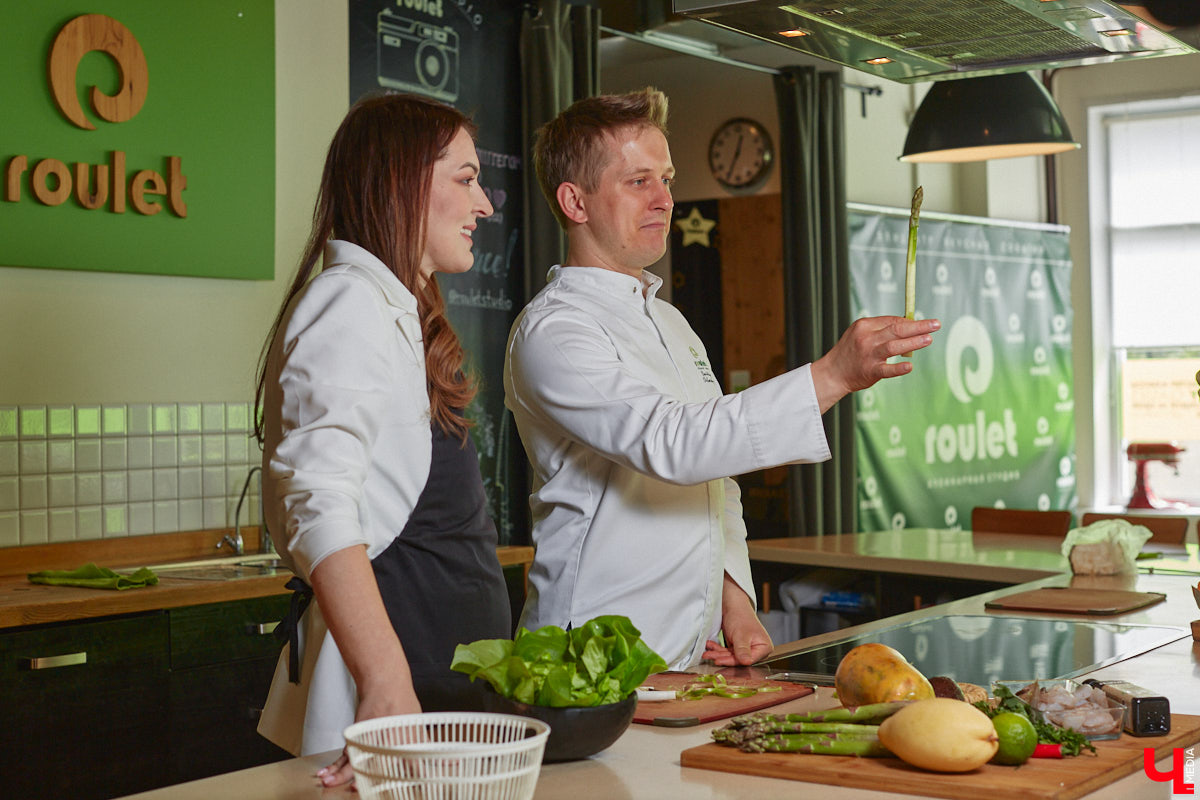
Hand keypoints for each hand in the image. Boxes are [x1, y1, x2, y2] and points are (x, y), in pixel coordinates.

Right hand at [316, 689, 422, 786]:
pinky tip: (326, 775)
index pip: (411, 766)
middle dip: (366, 779)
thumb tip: (450, 761)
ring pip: (354, 759)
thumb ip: (428, 749)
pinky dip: (334, 766)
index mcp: (406, 742)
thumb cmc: (402, 703)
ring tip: (331, 784)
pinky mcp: (356, 737)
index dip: (409, 778)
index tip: (408, 788)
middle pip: (375, 765)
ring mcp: (368, 738)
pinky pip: (344, 755)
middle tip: (358, 788)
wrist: (385, 683)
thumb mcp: (419, 727)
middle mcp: (385, 741)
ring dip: (341, 775)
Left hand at [703, 575, 772, 665]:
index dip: (733, 661)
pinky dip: (718, 649)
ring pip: (730, 656)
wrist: (732, 605)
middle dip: (722, 657)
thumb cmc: (740, 616)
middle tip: (709, 656)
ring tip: (707, 652)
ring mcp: (747, 648)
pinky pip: (727, 652)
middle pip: (738, 659)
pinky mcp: (738, 646)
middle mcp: (757, 649)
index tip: (719, 660)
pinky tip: (710, 646)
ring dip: (717, 653)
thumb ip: (743, 650)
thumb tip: (746, 662)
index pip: (748, 660)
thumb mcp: (741, 634)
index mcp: (764, 648)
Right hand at [811, 316, 939, 412]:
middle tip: (935, 325)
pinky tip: (909, 366)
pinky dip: (898, 368)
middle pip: (896, 329)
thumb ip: (881, 330)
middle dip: (918, 326)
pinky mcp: (870, 371)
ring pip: (894, 346)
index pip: (892, 320)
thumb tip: (907, 325)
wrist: (832, 373)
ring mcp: (868, 355)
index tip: (925, 324)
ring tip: (928, 339)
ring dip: (913, 342)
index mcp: (864, 326)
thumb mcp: (860, 334)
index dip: (911, 322)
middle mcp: (866, 338)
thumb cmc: (850, 352)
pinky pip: (886, 369)